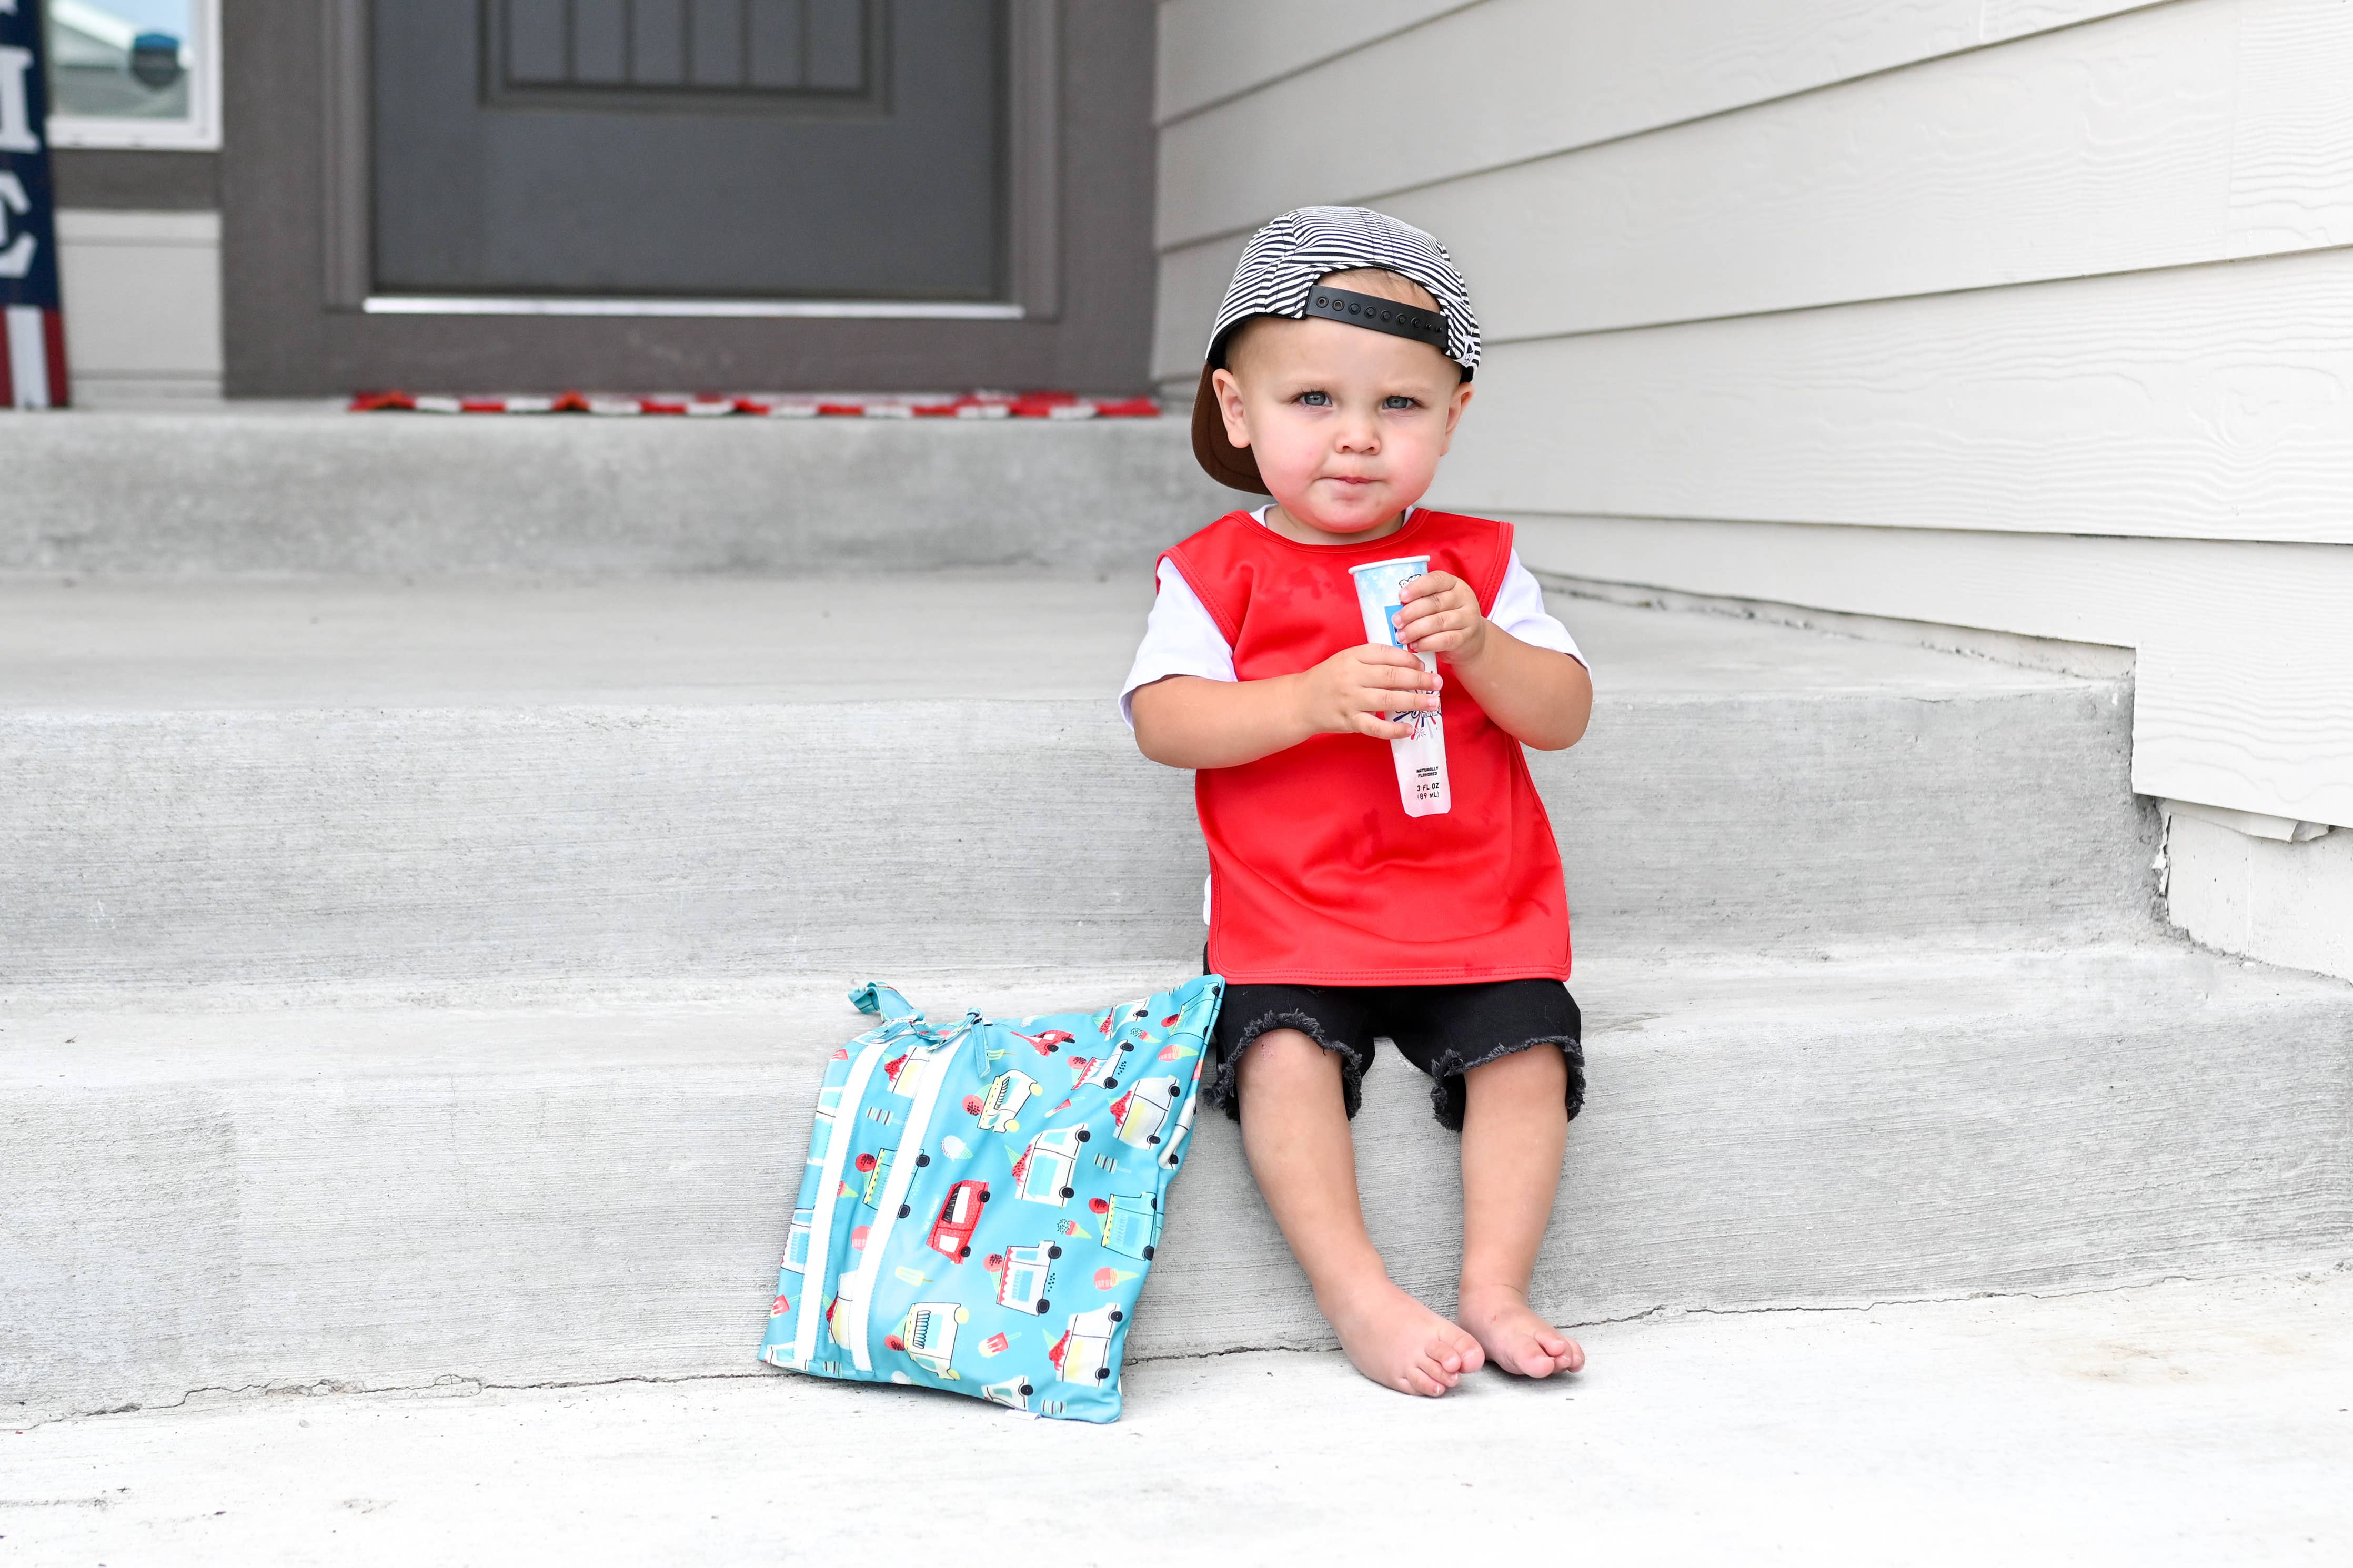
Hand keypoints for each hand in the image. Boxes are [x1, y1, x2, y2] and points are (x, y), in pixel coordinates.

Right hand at [1294, 644, 1440, 740]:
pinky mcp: (1349, 720)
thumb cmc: (1328, 679)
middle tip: (1437, 683)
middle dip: (1419, 679)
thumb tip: (1409, 663)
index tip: (1424, 665)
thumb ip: (1372, 660)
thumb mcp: (1346, 660)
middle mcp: (1352, 676)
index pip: (1387, 653)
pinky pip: (1376, 726)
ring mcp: (1350, 699)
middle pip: (1392, 676)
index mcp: (1353, 656)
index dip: (1410, 659)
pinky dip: (1394, 729)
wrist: (1300, 701)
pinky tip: (1410, 729)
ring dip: (1414, 701)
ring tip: (1432, 703)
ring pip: (1388, 699)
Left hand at [1395, 572, 1488, 660]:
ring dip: (1416, 630)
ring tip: (1401, 636)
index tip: (1401, 596)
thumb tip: (1393, 608)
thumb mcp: (1437, 603)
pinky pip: (1445, 639)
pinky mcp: (1466, 637)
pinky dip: (1427, 643)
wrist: (1470, 640)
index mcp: (1453, 584)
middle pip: (1435, 602)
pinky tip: (1415, 646)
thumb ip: (1420, 601)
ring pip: (1439, 622)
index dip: (1417, 587)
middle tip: (1395, 621)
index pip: (1436, 580)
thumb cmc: (1445, 616)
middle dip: (1411, 612)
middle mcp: (1463, 597)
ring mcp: (1467, 617)